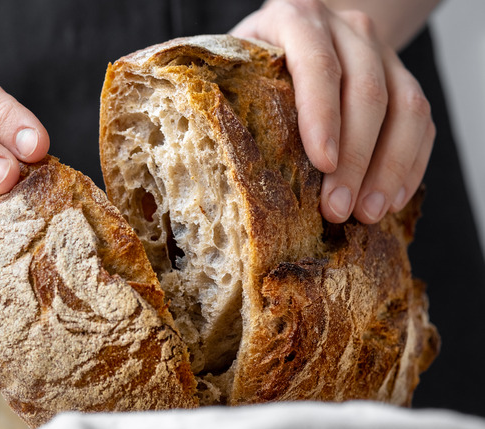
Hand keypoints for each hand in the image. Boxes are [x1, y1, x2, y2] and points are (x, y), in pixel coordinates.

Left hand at [231, 0, 434, 223]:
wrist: (301, 30)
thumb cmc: (255, 59)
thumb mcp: (235, 62)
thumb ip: (224, 92)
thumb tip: (202, 154)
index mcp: (296, 19)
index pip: (317, 62)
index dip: (322, 114)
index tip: (322, 163)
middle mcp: (347, 29)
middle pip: (366, 91)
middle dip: (355, 158)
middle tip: (337, 208)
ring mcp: (382, 52)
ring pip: (406, 107)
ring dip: (388, 167)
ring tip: (368, 213)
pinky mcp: (404, 79)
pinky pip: (421, 122)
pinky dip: (409, 164)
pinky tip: (390, 200)